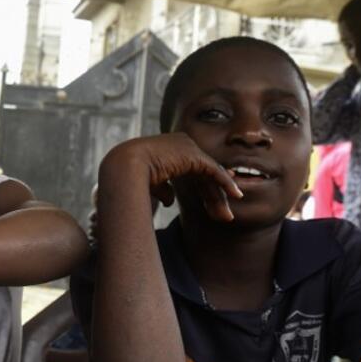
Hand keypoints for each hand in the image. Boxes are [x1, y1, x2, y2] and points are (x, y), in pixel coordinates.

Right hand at [102, 133, 241, 221]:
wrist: (124, 167)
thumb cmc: (130, 176)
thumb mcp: (150, 183)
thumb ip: (163, 188)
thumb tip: (170, 200)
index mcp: (171, 150)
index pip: (194, 170)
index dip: (205, 188)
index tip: (213, 205)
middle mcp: (182, 145)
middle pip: (204, 174)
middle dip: (213, 197)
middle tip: (222, 216)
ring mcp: (188, 147)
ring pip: (211, 174)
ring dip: (220, 197)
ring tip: (226, 216)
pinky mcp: (194, 155)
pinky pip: (214, 171)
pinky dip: (226, 184)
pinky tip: (235, 196)